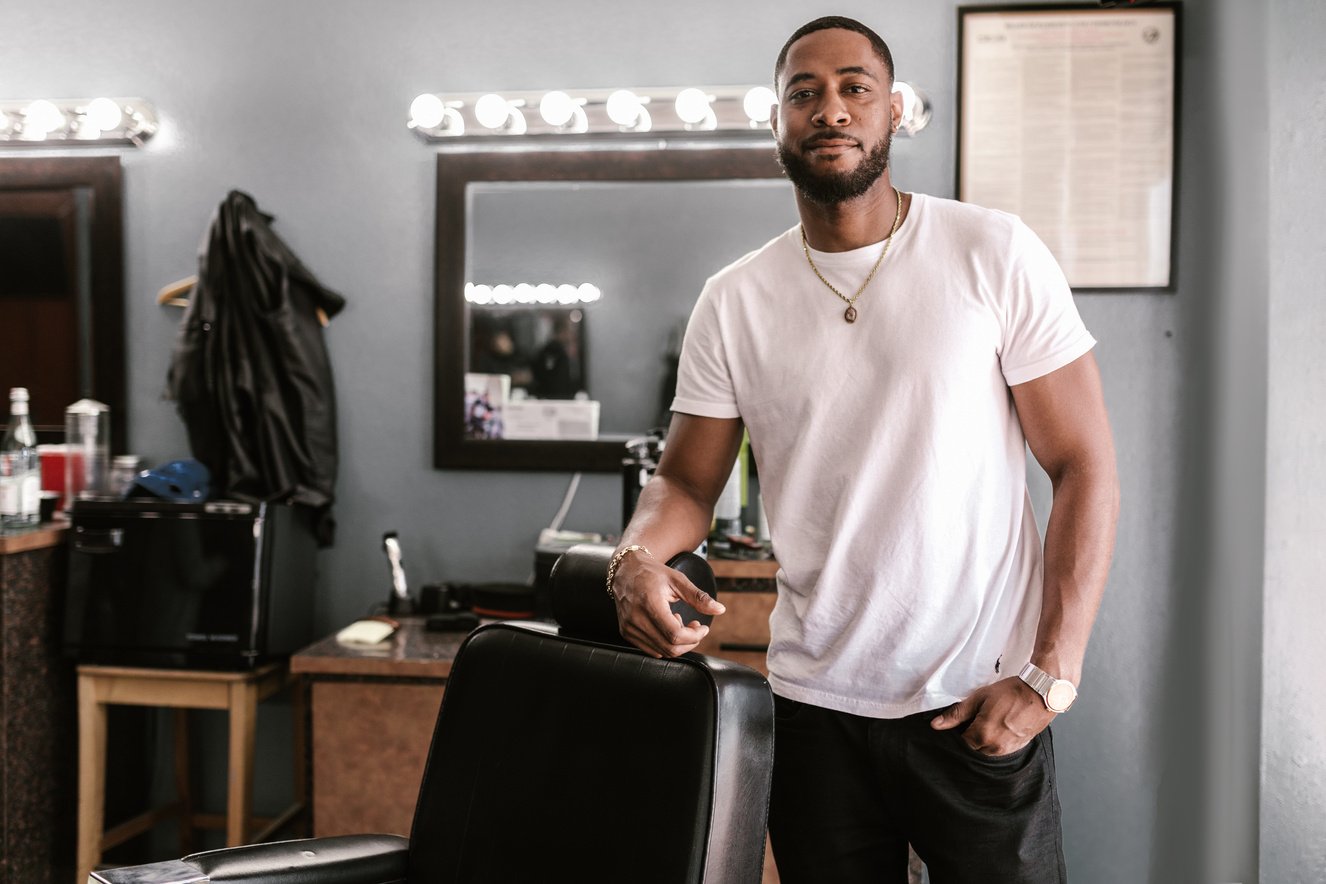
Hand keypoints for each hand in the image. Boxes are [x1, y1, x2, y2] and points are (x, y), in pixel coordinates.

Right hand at [611, 551, 725, 657]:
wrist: (626, 570)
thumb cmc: (653, 573)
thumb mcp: (678, 580)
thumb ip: (699, 597)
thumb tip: (720, 609)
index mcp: (650, 603)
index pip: (675, 634)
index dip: (694, 636)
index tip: (703, 628)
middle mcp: (636, 618)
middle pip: (669, 647)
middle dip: (689, 642)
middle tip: (695, 628)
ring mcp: (629, 627)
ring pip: (661, 651)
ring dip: (677, 643)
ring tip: (680, 623)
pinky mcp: (626, 632)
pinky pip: (651, 649)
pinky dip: (664, 644)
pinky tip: (667, 627)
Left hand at [929, 676, 1053, 755]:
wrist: (1040, 694)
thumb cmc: (1011, 693)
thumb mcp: (979, 698)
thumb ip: (957, 714)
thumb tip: (936, 725)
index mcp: (982, 734)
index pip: (961, 742)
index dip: (959, 732)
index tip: (962, 722)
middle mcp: (995, 746)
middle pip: (973, 748)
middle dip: (971, 736)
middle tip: (976, 720)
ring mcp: (1007, 750)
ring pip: (986, 751)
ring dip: (983, 740)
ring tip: (990, 721)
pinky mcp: (1017, 748)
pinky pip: (999, 750)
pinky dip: (996, 741)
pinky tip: (1000, 727)